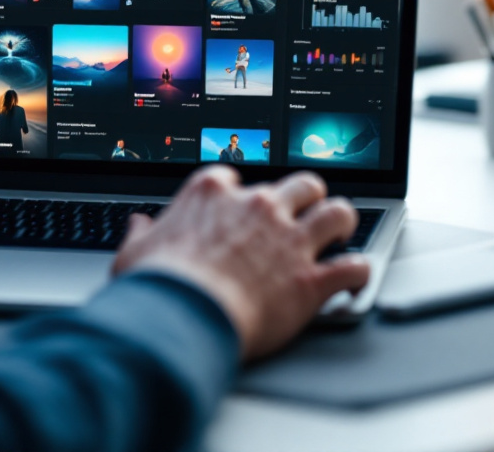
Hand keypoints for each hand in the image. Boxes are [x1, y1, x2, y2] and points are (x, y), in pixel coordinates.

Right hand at [112, 166, 368, 360]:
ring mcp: (289, 240)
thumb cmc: (157, 286)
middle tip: (303, 213)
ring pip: (336, 211)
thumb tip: (138, 226)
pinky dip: (359, 272)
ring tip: (341, 232)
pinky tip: (356, 277)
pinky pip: (353, 266)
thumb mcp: (134, 253)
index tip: (242, 208)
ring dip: (341, 222)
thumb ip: (142, 234)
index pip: (237, 177)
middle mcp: (258, 207)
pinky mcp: (310, 279)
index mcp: (213, 194)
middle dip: (306, 197)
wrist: (184, 317)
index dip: (242, 194)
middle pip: (300, 184)